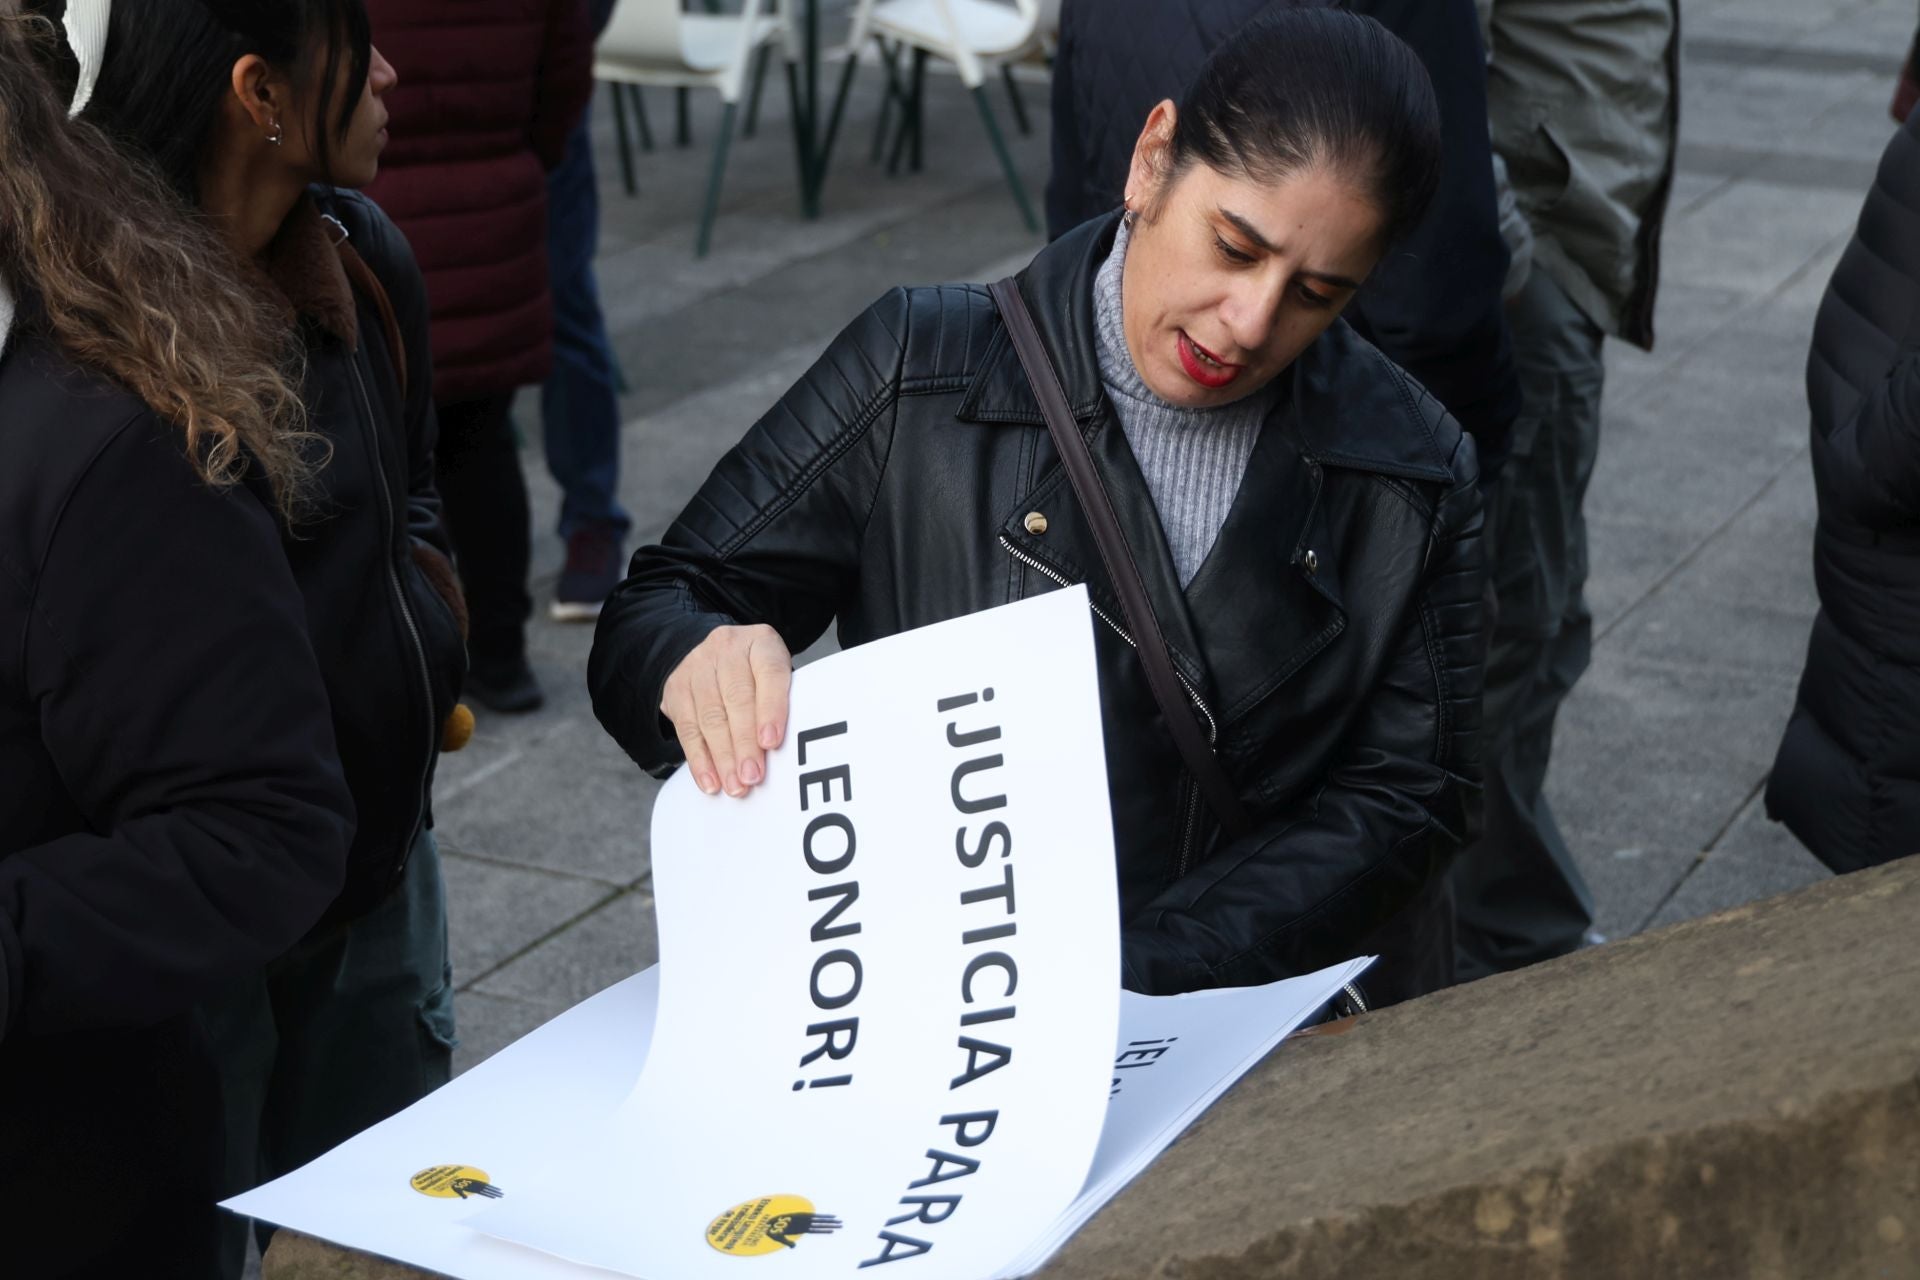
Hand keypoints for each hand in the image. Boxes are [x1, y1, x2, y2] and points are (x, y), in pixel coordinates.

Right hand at [660, 624, 791, 797]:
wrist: (716, 656)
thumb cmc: (758, 676)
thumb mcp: (778, 676)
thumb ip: (785, 703)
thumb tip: (781, 751)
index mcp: (761, 642)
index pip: (770, 673)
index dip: (771, 709)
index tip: (771, 742)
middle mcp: (727, 648)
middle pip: (736, 698)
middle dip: (744, 743)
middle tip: (753, 776)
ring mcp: (697, 666)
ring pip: (709, 716)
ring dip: (723, 757)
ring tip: (735, 786)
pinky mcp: (676, 688)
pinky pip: (687, 729)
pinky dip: (700, 760)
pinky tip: (710, 781)